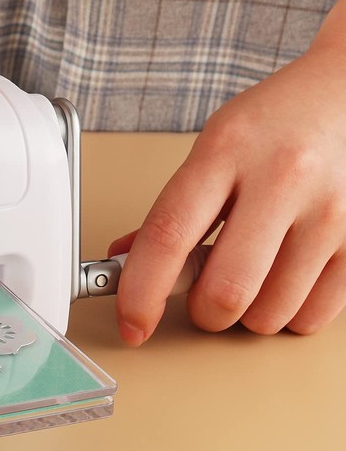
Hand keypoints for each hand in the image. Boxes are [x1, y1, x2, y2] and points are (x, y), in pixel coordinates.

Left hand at [110, 37, 345, 343]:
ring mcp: (332, 211)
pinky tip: (286, 280)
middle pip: (225, 292)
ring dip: (248, 315)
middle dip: (203, 312)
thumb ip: (171, 210)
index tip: (131, 325)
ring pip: (268, 315)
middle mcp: (283, 178)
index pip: (167, 237)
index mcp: (226, 152)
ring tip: (254, 274)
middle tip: (205, 294)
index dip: (141, 294)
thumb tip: (125, 264)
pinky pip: (311, 318)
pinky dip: (288, 314)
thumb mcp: (214, 150)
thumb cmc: (276, 125)